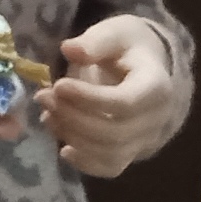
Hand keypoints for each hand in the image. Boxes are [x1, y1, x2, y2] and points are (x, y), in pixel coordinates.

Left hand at [40, 13, 182, 177]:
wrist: (146, 66)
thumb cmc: (127, 47)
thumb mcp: (115, 33)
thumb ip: (95, 42)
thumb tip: (69, 50)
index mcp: (156, 86)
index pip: (126, 103)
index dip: (89, 99)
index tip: (59, 85)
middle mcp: (157, 118)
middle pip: (116, 132)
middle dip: (74, 117)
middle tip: (43, 97)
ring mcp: (146, 138)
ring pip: (111, 153)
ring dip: (73, 137)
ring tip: (47, 114)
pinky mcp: (132, 151)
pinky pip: (112, 167)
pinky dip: (86, 163)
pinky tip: (63, 148)